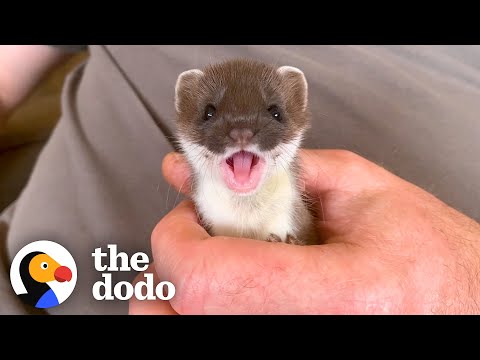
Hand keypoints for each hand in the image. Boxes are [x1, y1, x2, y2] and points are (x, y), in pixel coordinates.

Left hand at [129, 149, 479, 314]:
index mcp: (335, 294)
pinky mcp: (281, 345)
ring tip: (217, 263)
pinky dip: (209, 306)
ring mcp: (292, 341)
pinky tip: (232, 289)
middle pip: (183, 313)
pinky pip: (217, 326)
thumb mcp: (364, 192)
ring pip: (188, 326)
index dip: (176, 240)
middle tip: (202, 236)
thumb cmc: (430, 258)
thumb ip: (285, 176)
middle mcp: (307, 329)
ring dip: (185, 292)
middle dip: (176, 264)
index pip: (205, 280)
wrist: (457, 299)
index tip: (188, 217)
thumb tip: (221, 169)